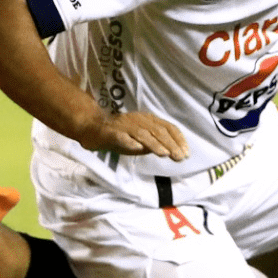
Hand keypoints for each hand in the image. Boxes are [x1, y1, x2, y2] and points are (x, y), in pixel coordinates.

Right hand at [75, 111, 189, 161]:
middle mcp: (137, 120)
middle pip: (157, 131)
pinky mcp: (110, 132)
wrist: (92, 128)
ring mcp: (123, 125)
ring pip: (142, 133)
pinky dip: (129, 141)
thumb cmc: (119, 135)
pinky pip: (121, 136)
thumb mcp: (141, 140)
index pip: (167, 127)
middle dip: (170, 144)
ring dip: (154, 143)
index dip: (178, 139)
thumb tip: (171, 151)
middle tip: (179, 157)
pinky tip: (137, 148)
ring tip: (164, 154)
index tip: (185, 153)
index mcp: (147, 120)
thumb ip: (154, 144)